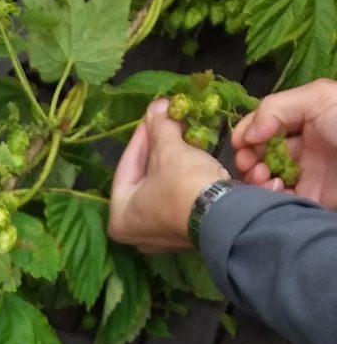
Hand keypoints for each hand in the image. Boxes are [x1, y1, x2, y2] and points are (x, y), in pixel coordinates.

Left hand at [109, 100, 228, 251]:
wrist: (224, 216)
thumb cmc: (184, 185)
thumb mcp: (168, 150)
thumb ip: (159, 126)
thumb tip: (157, 105)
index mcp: (119, 218)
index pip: (125, 167)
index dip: (141, 136)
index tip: (152, 116)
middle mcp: (134, 233)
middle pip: (142, 179)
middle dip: (156, 148)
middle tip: (165, 123)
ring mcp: (158, 238)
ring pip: (159, 190)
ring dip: (170, 161)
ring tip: (179, 135)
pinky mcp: (180, 235)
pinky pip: (174, 201)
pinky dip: (180, 180)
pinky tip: (190, 158)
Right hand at [232, 80, 336, 206]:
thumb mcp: (319, 97)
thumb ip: (276, 107)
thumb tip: (246, 135)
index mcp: (306, 118)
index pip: (265, 125)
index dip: (248, 133)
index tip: (240, 144)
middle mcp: (304, 146)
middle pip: (261, 154)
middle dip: (248, 159)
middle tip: (250, 166)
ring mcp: (306, 175)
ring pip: (265, 179)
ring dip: (256, 179)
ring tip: (264, 179)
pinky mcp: (309, 200)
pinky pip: (278, 201)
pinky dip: (268, 197)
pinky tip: (275, 191)